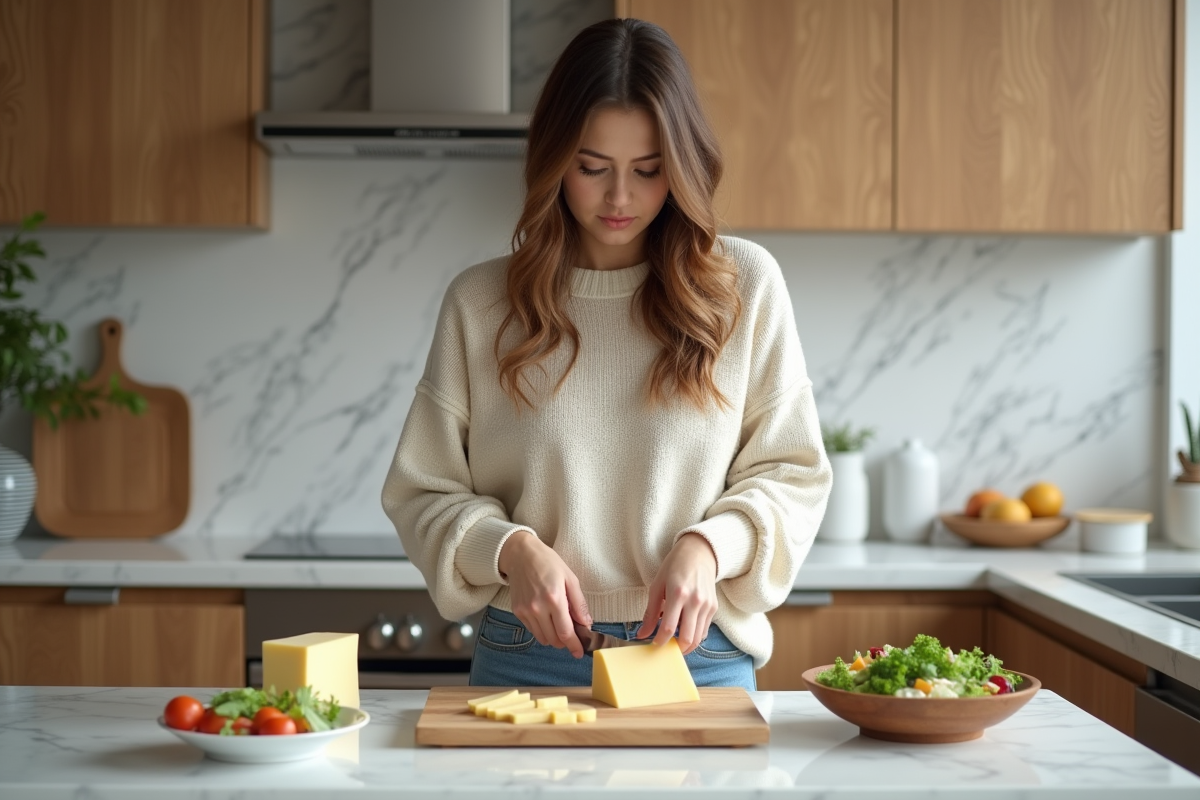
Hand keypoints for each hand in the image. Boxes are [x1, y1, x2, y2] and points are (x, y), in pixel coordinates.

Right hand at [498, 531, 591, 657]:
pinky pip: (532, 631)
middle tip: (572, 635)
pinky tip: (547, 618)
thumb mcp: (570, 578)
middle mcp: (538, 608)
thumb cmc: (548, 563)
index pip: (565, 632)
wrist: (521, 555)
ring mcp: (525, 611)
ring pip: (542, 638)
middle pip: (554, 639)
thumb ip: (579, 604)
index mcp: (554, 598)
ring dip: (553, 638)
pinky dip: (542, 630)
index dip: (574, 645)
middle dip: (565, 642)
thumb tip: (587, 624)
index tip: (579, 652)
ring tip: (559, 625)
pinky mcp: (517, 612)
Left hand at [636, 533, 717, 654]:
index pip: (669, 628)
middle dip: (675, 649)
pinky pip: (704, 630)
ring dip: (685, 645)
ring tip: (674, 640)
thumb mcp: (657, 586)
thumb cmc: (674, 567)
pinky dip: (694, 636)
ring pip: (698, 638)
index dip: (660, 641)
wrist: (698, 553)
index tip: (653, 644)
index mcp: (678, 594)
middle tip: (665, 648)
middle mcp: (695, 601)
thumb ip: (650, 612)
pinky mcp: (714, 607)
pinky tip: (684, 630)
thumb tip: (642, 634)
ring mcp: (707, 605)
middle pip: (687, 638)